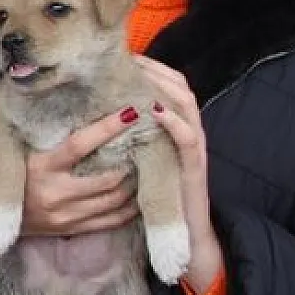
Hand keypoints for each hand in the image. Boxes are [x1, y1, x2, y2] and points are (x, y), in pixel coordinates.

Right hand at [14, 108, 141, 237]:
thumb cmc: (1, 170)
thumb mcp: (17, 147)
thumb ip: (46, 134)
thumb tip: (82, 107)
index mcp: (40, 167)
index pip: (79, 145)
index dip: (107, 128)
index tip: (131, 112)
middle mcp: (55, 193)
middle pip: (107, 178)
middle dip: (133, 160)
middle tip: (149, 142)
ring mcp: (66, 216)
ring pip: (115, 200)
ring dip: (137, 184)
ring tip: (148, 166)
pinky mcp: (71, 229)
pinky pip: (111, 221)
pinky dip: (131, 207)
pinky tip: (140, 193)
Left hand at [134, 56, 224, 293]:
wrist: (185, 238)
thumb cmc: (158, 201)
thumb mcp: (144, 163)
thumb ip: (132, 141)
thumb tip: (101, 120)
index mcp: (176, 130)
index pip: (170, 86)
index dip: (151, 68)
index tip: (125, 56)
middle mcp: (189, 133)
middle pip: (180, 87)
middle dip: (155, 70)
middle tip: (130, 57)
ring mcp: (194, 150)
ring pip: (186, 106)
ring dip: (164, 86)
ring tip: (141, 74)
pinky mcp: (193, 168)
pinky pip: (188, 139)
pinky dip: (174, 121)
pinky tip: (156, 110)